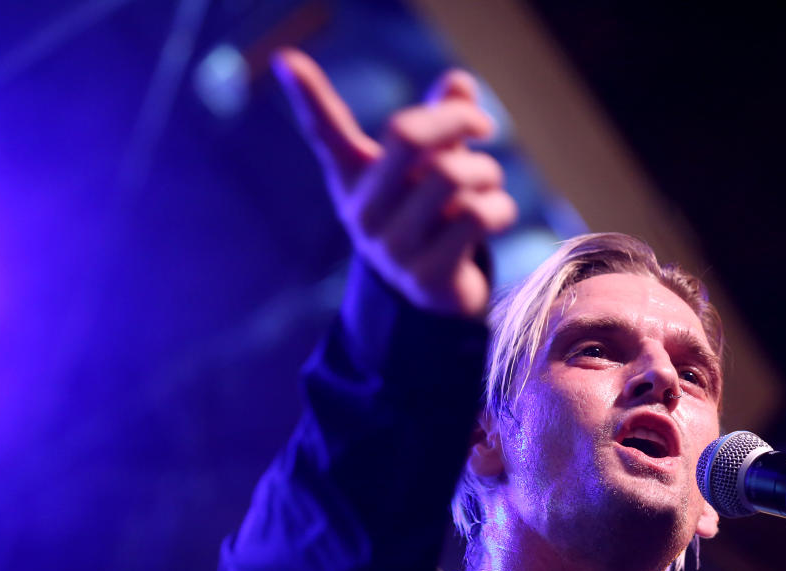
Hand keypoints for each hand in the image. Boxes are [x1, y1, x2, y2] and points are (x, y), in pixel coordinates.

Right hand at [272, 48, 516, 321]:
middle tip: (486, 128)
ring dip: (487, 173)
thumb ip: (443, 121)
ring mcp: (393, 247)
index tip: (285, 59)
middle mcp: (365, 210)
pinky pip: (476, 217)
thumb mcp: (430, 164)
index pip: (326, 132)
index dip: (308, 95)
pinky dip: (500, 208)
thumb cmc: (431, 213)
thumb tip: (460, 81)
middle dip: (457, 119)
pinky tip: (496, 216)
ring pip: (452, 176)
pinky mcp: (427, 276)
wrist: (434, 296)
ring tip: (488, 184)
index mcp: (355, 176)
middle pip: (407, 135)